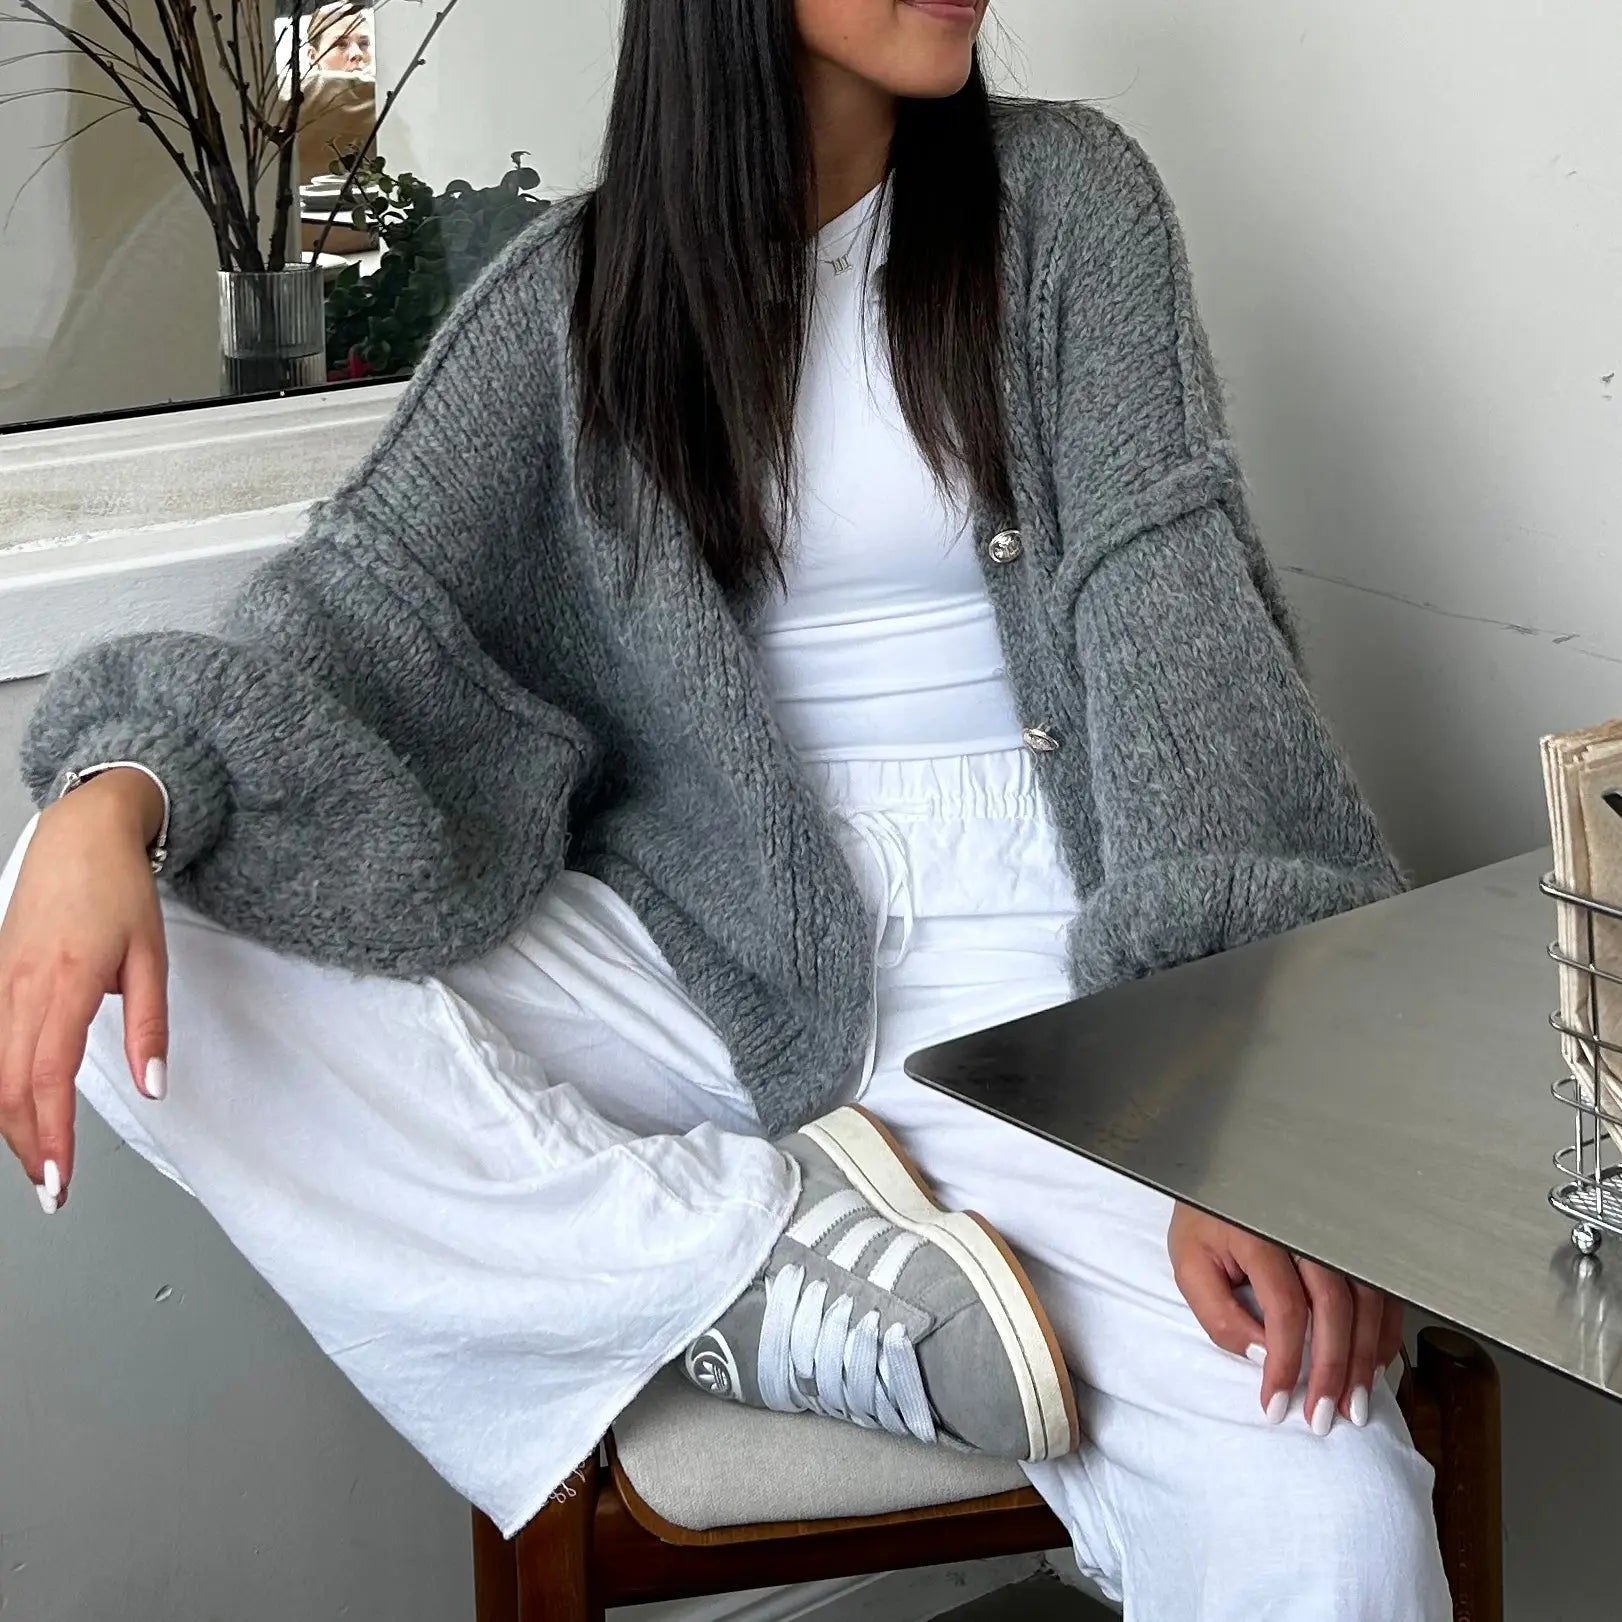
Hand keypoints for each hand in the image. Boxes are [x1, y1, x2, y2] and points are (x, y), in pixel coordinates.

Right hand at [0, 769, 169, 1212]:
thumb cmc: (119, 889)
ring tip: (38, 1161)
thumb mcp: (152, 956)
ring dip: (12, 1121)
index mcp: (65, 983)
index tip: (59, 1177)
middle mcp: (21, 988)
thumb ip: (150, 1025)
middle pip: (12, 1085)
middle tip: (51, 1189)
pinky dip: (2, 1085)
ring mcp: (2, 982)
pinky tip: (16, 1109)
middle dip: (28, 1143)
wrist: (82, 833)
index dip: (52, 1133)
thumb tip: (152, 1085)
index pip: (50, 1076)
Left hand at [1167, 1202, 1402, 1434]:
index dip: (1284, 1362)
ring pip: (1367, 1303)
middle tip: (1323, 1419)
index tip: (1275, 1406)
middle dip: (1333, 1371)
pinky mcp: (1353, 1242)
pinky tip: (1371, 1367)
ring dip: (1364, 1359)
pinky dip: (1380, 1333)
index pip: (1285, 1307)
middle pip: (1335, 1308)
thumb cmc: (1206, 1222)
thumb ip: (1219, 1313)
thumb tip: (1263, 1356)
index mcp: (1261, 1232)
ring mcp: (1336, 1234)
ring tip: (1353, 1405)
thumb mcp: (1189, 1263)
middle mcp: (1307, 1230)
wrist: (1225, 1175)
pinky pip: (1379, 1292)